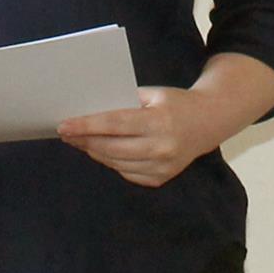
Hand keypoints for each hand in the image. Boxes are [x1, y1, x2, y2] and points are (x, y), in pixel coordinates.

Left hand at [57, 86, 229, 187]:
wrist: (209, 122)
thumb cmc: (174, 103)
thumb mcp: (152, 94)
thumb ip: (123, 102)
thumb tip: (86, 111)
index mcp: (159, 122)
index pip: (115, 125)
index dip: (86, 126)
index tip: (64, 125)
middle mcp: (162, 147)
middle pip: (112, 147)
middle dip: (84, 140)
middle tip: (65, 133)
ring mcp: (163, 167)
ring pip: (116, 163)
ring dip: (94, 152)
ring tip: (78, 141)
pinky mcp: (161, 178)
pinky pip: (127, 173)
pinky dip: (111, 162)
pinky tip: (101, 151)